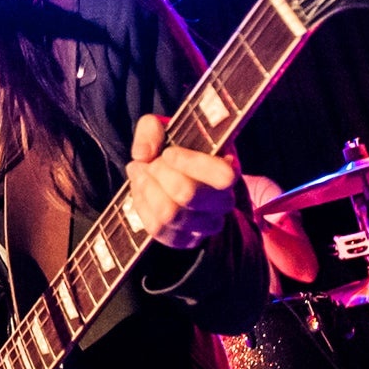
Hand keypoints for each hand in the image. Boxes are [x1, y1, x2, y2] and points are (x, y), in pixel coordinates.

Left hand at [124, 115, 239, 249]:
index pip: (223, 175)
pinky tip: (140, 190)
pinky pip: (158, 229)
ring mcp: (206, 225)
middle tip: (150, 163)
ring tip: (139, 173)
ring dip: (147, 189)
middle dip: (159, 174)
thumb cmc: (177, 151)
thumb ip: (151, 128)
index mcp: (229, 170)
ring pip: (170, 214)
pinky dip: (142, 206)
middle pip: (188, 194)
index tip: (168, 153)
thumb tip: (142, 154)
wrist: (178, 178)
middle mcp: (223, 202)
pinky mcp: (185, 240)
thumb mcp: (166, 129)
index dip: (190, 163)